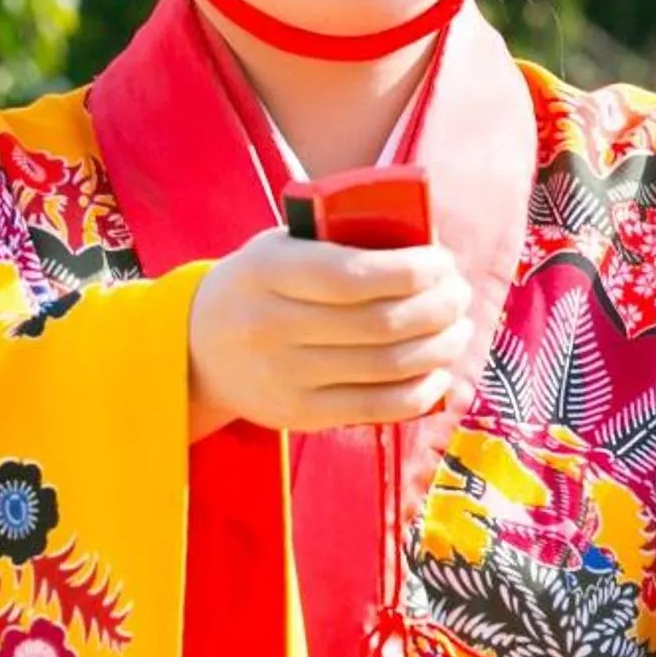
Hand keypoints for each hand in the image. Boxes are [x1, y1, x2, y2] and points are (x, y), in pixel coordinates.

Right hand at [187, 229, 472, 438]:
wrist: (196, 348)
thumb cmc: (261, 284)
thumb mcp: (282, 247)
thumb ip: (341, 242)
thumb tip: (428, 253)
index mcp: (269, 272)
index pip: (354, 276)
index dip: (412, 271)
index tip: (442, 261)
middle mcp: (272, 326)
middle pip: (381, 323)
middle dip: (439, 307)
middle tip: (459, 294)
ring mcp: (285, 376)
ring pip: (387, 367)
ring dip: (440, 347)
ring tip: (459, 328)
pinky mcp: (299, 414)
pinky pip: (376, 408)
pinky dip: (421, 391)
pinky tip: (439, 371)